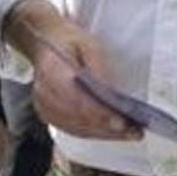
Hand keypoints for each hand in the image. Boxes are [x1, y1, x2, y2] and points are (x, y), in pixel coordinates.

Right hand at [22, 12, 140, 140]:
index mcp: (52, 71)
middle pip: (77, 117)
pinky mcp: (46, 114)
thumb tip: (111, 91)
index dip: (99, 113)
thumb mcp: (89, 44)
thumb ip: (99, 67)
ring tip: (130, 134)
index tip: (121, 121)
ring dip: (103, 133)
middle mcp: (43, 93)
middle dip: (107, 127)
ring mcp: (42, 107)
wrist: (45, 41)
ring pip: (75, 127)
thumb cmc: (70, 41)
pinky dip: (93, 132)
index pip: (76, 98)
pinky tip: (112, 133)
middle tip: (134, 131)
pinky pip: (71, 128)